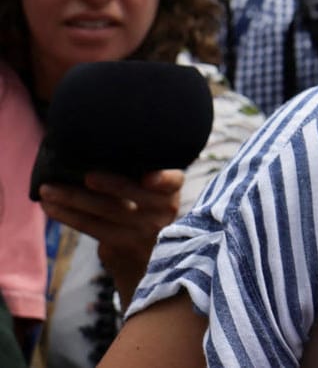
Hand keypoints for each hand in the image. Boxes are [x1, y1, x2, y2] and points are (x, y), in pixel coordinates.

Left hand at [39, 169, 184, 303]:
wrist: (145, 260)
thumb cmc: (143, 213)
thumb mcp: (153, 197)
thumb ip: (136, 180)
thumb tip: (93, 155)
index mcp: (169, 193)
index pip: (173, 182)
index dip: (163, 180)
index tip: (148, 178)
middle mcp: (161, 213)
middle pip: (133, 195)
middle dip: (109, 184)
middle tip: (86, 175)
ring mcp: (141, 233)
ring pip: (105, 210)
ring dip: (73, 198)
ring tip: (48, 189)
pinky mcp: (118, 246)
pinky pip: (90, 227)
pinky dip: (67, 215)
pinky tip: (50, 206)